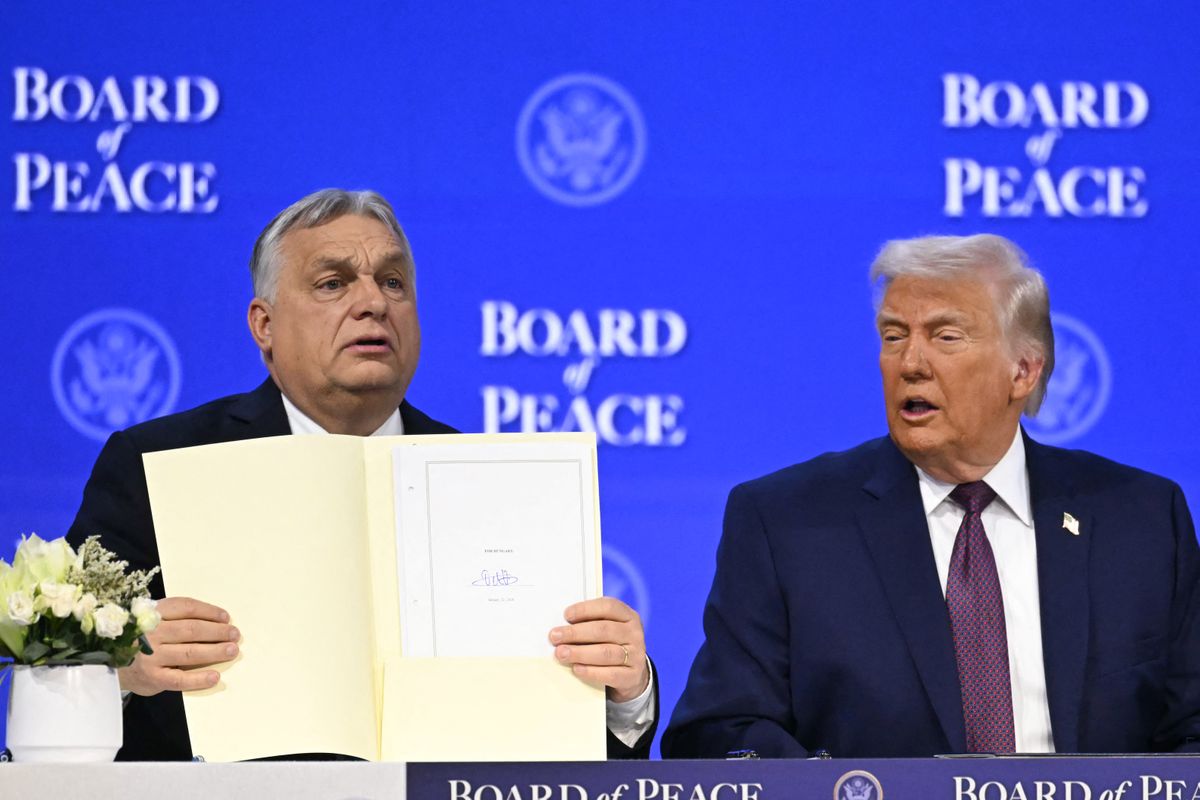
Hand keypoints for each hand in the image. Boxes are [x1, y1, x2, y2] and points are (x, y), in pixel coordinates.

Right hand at [119, 597, 239, 695]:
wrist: (110, 664)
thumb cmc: (141, 639)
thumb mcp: (151, 619)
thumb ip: (176, 617)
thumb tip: (218, 620)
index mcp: (152, 613)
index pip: (187, 607)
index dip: (210, 611)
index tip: (226, 617)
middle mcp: (151, 633)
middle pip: (192, 629)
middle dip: (218, 631)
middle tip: (235, 634)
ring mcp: (151, 657)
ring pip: (190, 652)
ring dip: (216, 651)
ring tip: (232, 650)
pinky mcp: (153, 678)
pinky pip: (180, 679)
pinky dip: (199, 679)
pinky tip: (214, 677)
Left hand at [549, 596, 648, 702]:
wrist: (632, 673)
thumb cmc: (611, 644)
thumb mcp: (608, 629)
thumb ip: (590, 623)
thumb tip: (562, 627)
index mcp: (628, 616)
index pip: (608, 607)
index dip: (586, 609)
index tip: (566, 615)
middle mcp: (634, 633)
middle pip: (604, 630)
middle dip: (576, 633)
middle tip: (555, 637)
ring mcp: (636, 655)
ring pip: (606, 652)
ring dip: (580, 653)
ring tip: (561, 653)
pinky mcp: (632, 676)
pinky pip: (610, 674)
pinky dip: (591, 671)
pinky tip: (577, 669)